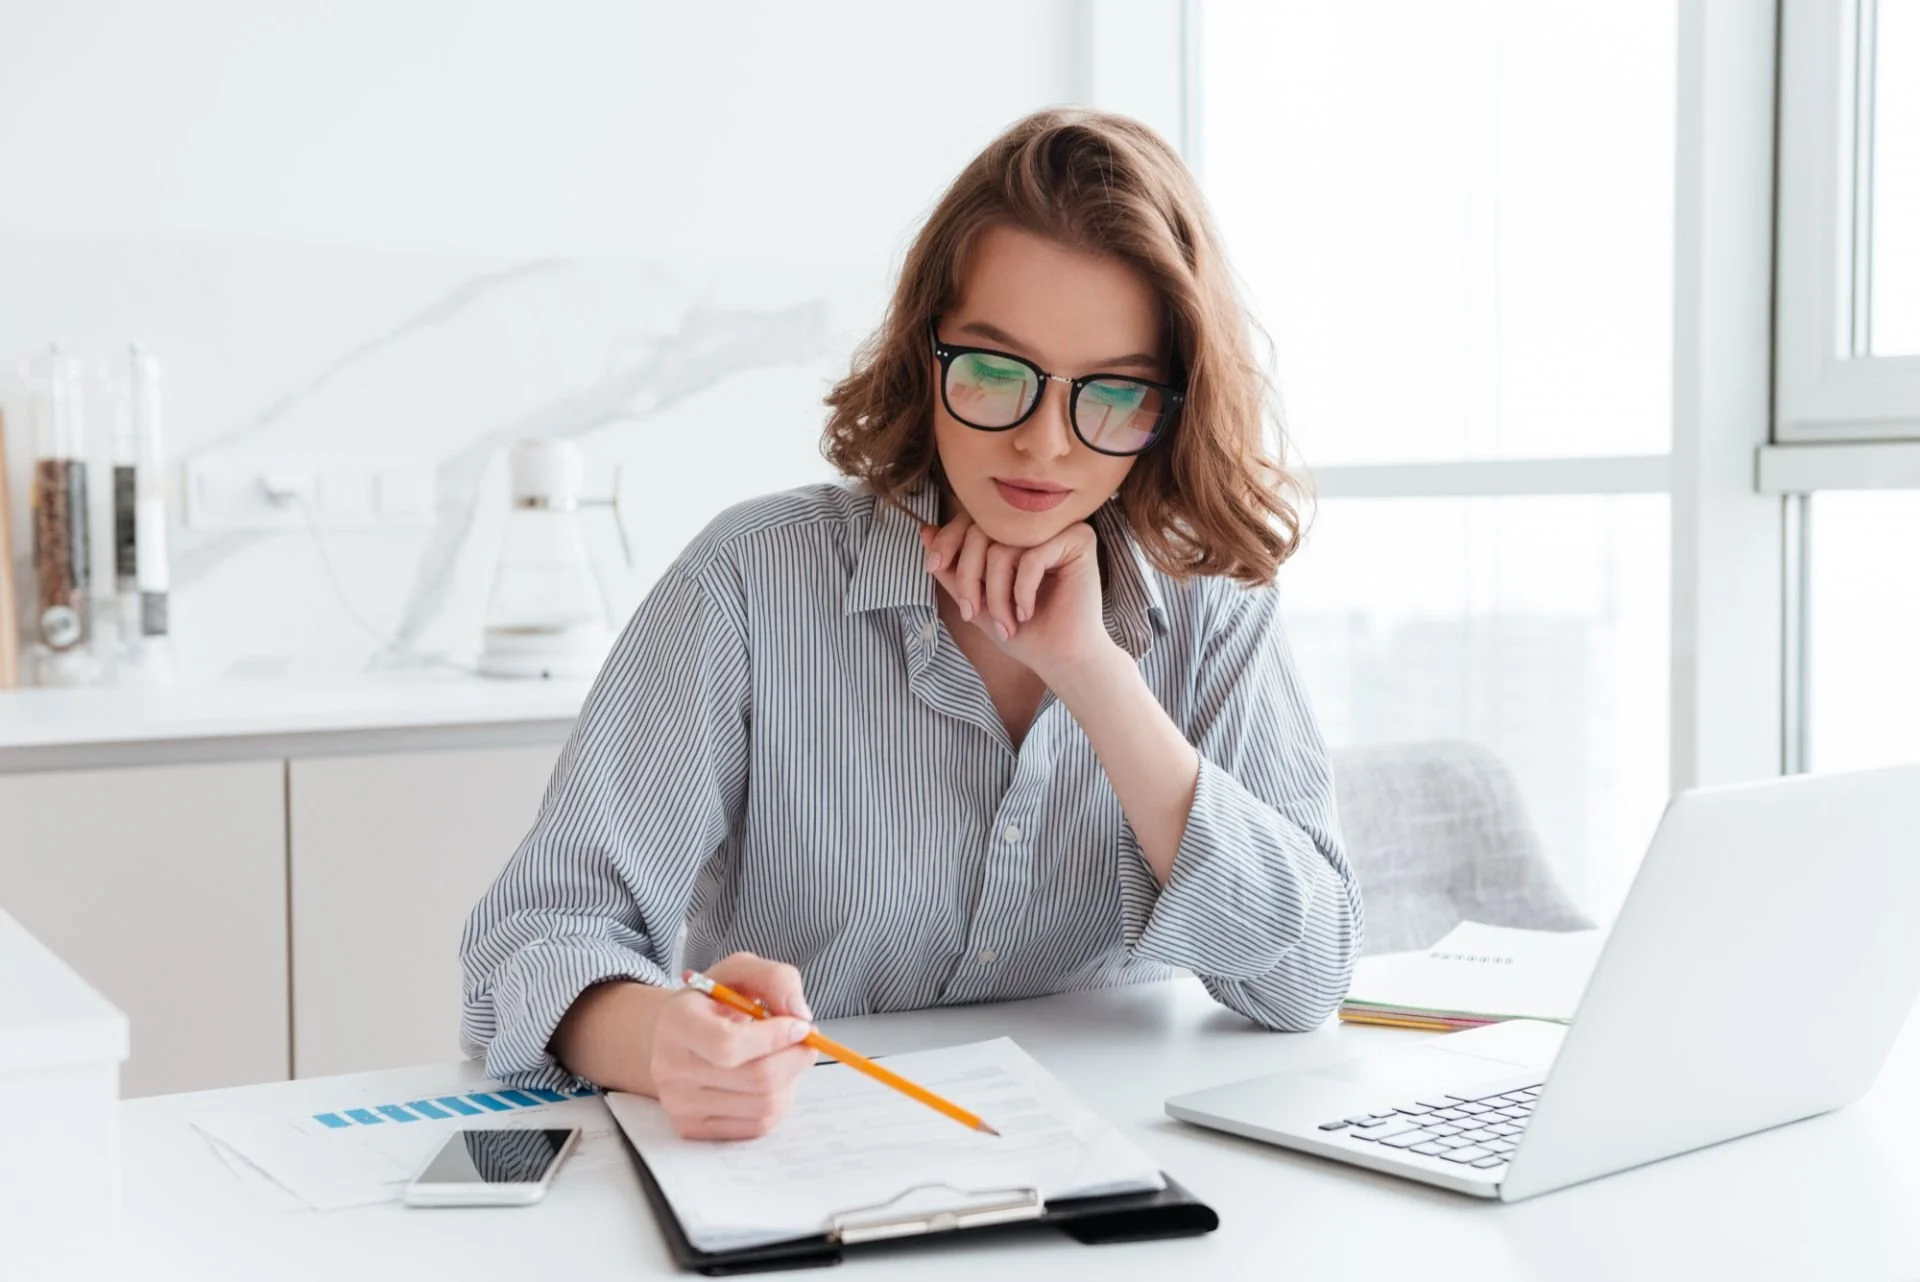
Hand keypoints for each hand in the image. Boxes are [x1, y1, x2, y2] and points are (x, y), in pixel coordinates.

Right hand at [645, 952, 815, 1139]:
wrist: (675, 1037)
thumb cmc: (712, 1003)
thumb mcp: (741, 971)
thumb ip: (776, 979)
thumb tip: (800, 1016)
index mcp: (677, 1022)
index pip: (729, 1044)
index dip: (775, 1038)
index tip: (800, 1025)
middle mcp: (670, 1068)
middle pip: (756, 1079)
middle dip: (795, 1058)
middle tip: (806, 1042)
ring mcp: (679, 1104)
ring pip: (764, 1106)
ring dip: (791, 1081)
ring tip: (784, 1058)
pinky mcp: (693, 1128)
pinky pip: (757, 1126)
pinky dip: (778, 1102)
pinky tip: (772, 1081)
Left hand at [921, 510, 1112, 682]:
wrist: (1060, 659)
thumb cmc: (1023, 632)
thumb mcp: (976, 599)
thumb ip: (953, 567)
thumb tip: (925, 531)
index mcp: (1015, 531)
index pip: (973, 519)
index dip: (948, 541)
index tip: (933, 566)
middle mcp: (1037, 524)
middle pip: (984, 530)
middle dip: (969, 576)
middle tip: (971, 613)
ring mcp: (1060, 529)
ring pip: (1003, 548)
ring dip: (996, 594)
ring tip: (1005, 624)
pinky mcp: (1079, 540)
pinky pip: (1031, 557)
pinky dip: (1022, 591)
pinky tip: (1027, 613)